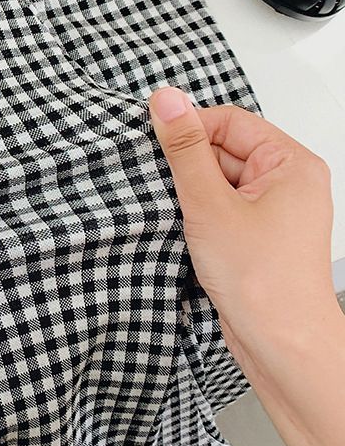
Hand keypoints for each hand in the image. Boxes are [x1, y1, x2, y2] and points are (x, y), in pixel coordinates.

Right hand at [147, 86, 337, 352]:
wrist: (280, 345)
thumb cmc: (263, 282)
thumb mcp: (210, 204)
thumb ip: (185, 149)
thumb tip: (167, 100)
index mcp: (290, 163)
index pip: (230, 120)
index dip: (190, 128)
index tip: (155, 141)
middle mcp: (288, 182)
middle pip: (223, 148)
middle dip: (188, 165)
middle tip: (164, 185)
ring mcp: (273, 210)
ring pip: (217, 179)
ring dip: (190, 192)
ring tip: (179, 214)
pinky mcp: (257, 235)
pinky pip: (220, 206)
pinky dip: (197, 213)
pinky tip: (184, 228)